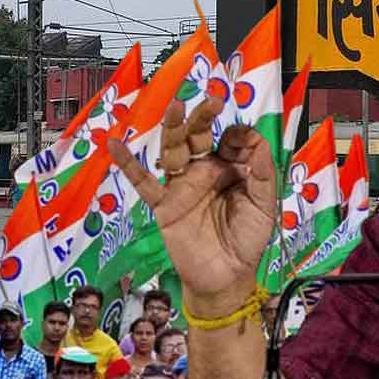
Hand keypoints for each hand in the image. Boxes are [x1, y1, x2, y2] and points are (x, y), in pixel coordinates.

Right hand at [108, 97, 276, 315]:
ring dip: (173, 127)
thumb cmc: (247, 239)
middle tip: (213, 101)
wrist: (227, 277)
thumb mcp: (264, 207)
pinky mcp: (164, 204)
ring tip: (174, 106)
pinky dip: (127, 164)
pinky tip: (114, 144)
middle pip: (200, 135)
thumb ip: (263, 175)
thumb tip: (258, 141)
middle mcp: (205, 170)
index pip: (231, 139)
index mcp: (231, 167)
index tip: (246, 141)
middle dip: (204, 117)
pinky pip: (143, 182)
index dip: (239, 135)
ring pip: (174, 150)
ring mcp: (182, 185)